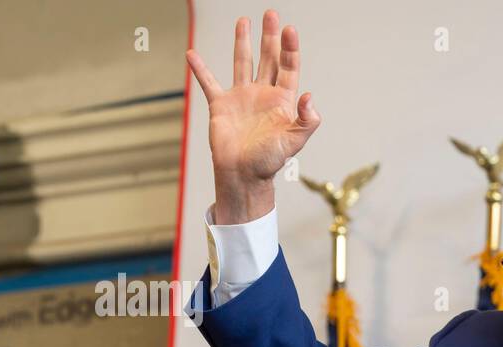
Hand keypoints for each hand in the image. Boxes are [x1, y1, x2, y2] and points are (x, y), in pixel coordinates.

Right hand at [185, 10, 321, 222]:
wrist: (243, 175)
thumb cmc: (269, 162)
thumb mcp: (294, 142)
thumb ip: (306, 121)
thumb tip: (311, 97)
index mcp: (283, 101)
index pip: (289, 68)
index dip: (290, 48)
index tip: (289, 29)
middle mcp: (263, 94)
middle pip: (268, 59)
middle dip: (270, 37)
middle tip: (271, 14)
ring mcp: (241, 97)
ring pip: (242, 63)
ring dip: (242, 42)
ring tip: (244, 21)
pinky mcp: (221, 105)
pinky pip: (208, 83)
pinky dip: (200, 69)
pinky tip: (192, 54)